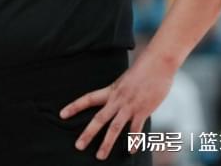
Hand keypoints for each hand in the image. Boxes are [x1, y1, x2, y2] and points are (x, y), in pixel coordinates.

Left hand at [60, 53, 175, 160]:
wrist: (158, 64)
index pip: (87, 99)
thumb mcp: (124, 80)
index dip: (74, 107)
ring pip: (115, 128)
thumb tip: (115, 102)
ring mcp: (129, 106)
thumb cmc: (142, 71)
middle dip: (88, 133)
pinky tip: (131, 151)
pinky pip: (136, 129)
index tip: (62, 115)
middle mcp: (117, 99)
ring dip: (107, 143)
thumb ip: (118, 93)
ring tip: (100, 156)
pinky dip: (134, 141)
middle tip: (78, 146)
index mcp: (110, 90)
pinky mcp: (143, 111)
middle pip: (99, 119)